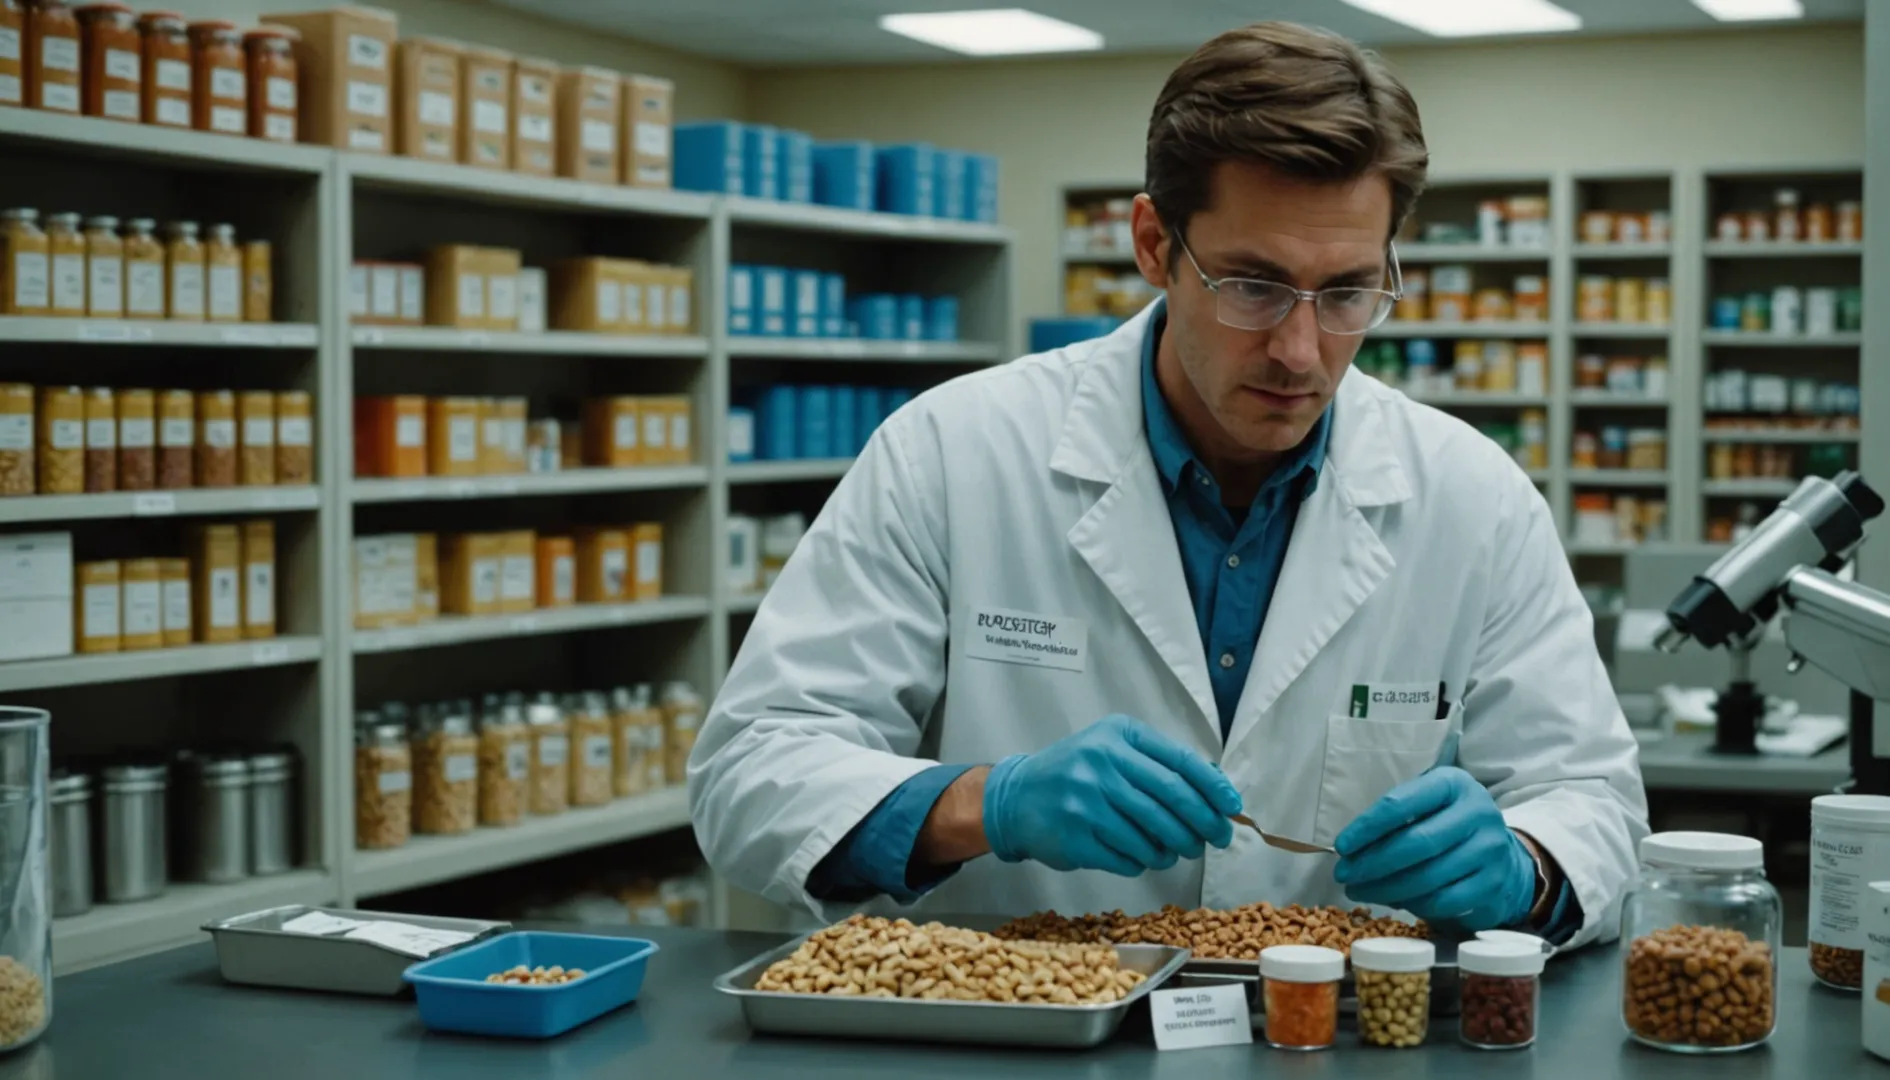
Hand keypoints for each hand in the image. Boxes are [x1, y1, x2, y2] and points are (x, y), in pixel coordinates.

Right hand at [982, 714, 1241, 876]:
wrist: (1015, 798)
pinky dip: (1143, 862)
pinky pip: (1128, 858)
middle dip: (1203, 824)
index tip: (1232, 808)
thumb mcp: (1111, 749)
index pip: (1180, 761)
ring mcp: (1086, 801)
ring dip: (1174, 849)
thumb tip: (1216, 793)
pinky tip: (1142, 856)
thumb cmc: (1075, 773)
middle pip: (1173, 799)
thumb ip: (1157, 763)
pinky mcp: (1076, 837)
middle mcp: (1101, 763)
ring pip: (1153, 835)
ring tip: (1177, 851)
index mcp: (1118, 735)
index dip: (1213, 788)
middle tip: (1216, 838)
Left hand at [1332, 767, 1535, 931]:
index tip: (1342, 846)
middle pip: (1415, 843)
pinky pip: (1444, 900)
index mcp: (1453, 783)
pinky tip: (1395, 901)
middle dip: (1372, 863)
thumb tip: (1351, 853)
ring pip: (1428, 877)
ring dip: (1386, 889)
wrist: (1502, 855)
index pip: (1401, 803)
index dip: (1366, 827)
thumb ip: (1394, 821)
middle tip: (1344, 876)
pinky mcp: (1493, 883)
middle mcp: (1477, 812)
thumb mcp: (1427, 807)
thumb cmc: (1448, 825)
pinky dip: (1414, 904)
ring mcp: (1490, 849)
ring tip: (1361, 891)